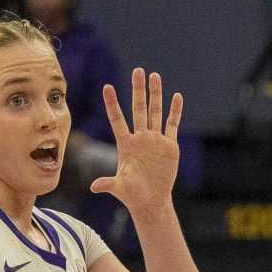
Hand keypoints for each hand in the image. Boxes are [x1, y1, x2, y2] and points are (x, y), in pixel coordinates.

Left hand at [91, 70, 183, 218]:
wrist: (151, 200)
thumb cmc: (132, 194)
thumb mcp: (120, 188)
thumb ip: (108, 184)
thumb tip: (94, 187)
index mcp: (126, 144)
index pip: (117, 119)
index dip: (112, 103)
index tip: (107, 86)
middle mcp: (140, 138)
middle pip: (139, 108)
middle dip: (138, 90)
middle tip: (138, 70)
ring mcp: (155, 140)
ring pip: (155, 112)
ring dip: (156, 94)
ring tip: (155, 76)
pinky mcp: (169, 146)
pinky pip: (172, 124)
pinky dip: (175, 111)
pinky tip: (177, 96)